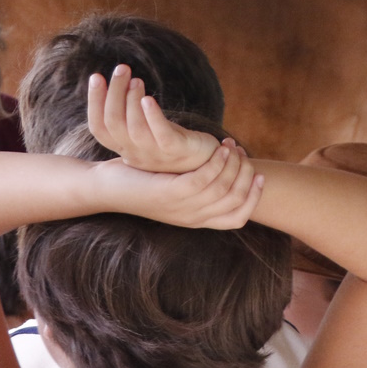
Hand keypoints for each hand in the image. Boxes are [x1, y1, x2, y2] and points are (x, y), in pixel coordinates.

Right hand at [88, 64, 219, 173]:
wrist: (206, 165)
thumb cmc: (173, 142)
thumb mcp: (147, 129)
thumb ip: (131, 115)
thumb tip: (118, 84)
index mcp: (125, 148)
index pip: (99, 127)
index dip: (95, 102)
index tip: (96, 76)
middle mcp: (135, 153)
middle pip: (113, 123)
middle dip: (114, 93)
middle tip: (121, 68)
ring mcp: (156, 154)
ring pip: (134, 129)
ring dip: (132, 101)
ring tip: (136, 80)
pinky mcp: (177, 150)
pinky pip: (161, 135)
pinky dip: (152, 116)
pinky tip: (149, 99)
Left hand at [92, 141, 262, 230]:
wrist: (106, 189)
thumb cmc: (142, 184)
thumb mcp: (175, 191)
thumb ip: (198, 189)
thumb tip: (222, 174)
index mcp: (196, 221)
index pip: (238, 218)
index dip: (254, 197)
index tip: (260, 175)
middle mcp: (192, 218)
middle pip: (235, 200)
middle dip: (246, 174)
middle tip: (243, 153)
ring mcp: (181, 208)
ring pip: (223, 188)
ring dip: (233, 164)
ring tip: (231, 146)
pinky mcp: (169, 193)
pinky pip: (203, 179)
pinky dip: (216, 163)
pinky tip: (218, 149)